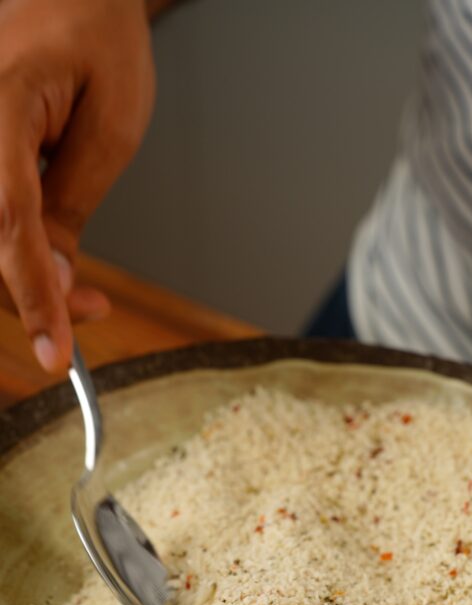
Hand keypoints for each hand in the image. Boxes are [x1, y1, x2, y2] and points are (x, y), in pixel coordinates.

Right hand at [0, 0, 154, 371]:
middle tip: (92, 312)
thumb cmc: (97, 36)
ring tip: (84, 294)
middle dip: (31, 295)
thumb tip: (53, 280)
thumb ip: (74, 206)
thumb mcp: (112, 126)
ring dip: (21, 279)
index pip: (6, 221)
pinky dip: (13, 254)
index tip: (54, 351)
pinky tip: (50, 264)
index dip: (29, 294)